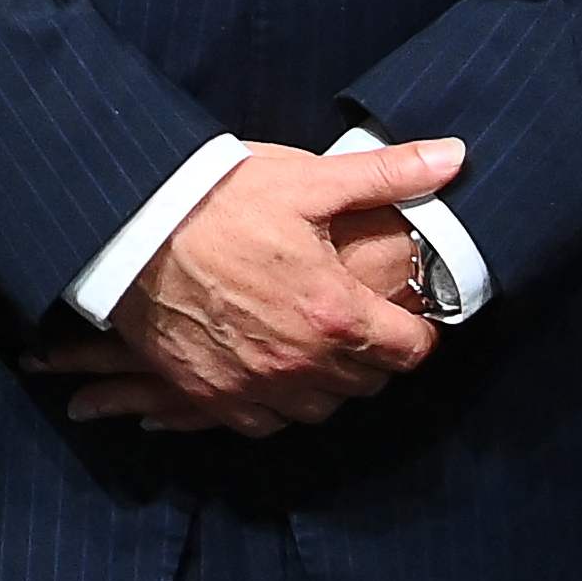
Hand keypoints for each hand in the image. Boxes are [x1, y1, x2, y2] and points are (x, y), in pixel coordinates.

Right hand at [29, 139, 458, 434]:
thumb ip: (387, 176)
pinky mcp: (208, 392)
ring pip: (319, 409)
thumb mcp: (307, 180)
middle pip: (367, 383)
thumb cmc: (217, 199)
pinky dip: (274, 403)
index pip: (410, 350)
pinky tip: (269, 368)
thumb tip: (455, 158)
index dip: (416, 329)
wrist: (126, 227)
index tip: (404, 312)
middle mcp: (300, 361)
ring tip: (315, 344)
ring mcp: (252, 383)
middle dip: (372, 355)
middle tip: (356, 320)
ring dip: (326, 382)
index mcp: (335, 312)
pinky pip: (262, 422)